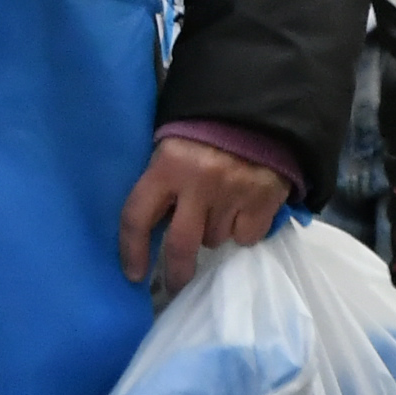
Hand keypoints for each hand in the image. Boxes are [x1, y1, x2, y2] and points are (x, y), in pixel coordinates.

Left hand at [119, 135, 292, 293]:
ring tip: (219, 208)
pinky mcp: (263, 201)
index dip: (132, 250)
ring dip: (213, 233)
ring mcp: (233, 193)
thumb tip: (151, 227)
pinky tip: (243, 208)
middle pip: (180, 245)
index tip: (133, 274)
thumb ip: (162, 179)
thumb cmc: (207, 128)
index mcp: (167, 164)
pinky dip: (243, 230)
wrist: (261, 111)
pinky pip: (246, 237)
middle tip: (176, 282)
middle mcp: (198, 182)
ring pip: (215, 240)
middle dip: (177, 272)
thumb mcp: (172, 143)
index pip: (137, 216)